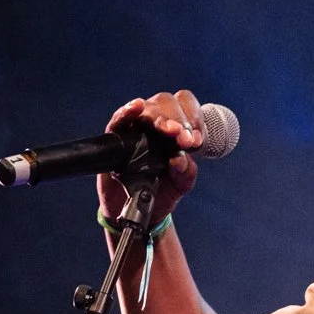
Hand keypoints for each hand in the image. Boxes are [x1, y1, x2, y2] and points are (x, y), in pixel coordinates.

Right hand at [95, 90, 205, 224]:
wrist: (139, 211)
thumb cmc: (162, 192)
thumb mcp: (181, 184)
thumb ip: (186, 172)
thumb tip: (179, 159)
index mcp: (177, 130)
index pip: (186, 106)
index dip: (194, 117)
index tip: (197, 139)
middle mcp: (157, 125)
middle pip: (167, 103)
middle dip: (180, 119)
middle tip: (185, 139)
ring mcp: (136, 128)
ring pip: (148, 108)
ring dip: (160, 117)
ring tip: (171, 131)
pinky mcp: (116, 137)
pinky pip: (119, 119)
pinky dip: (127, 111)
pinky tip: (137, 107)